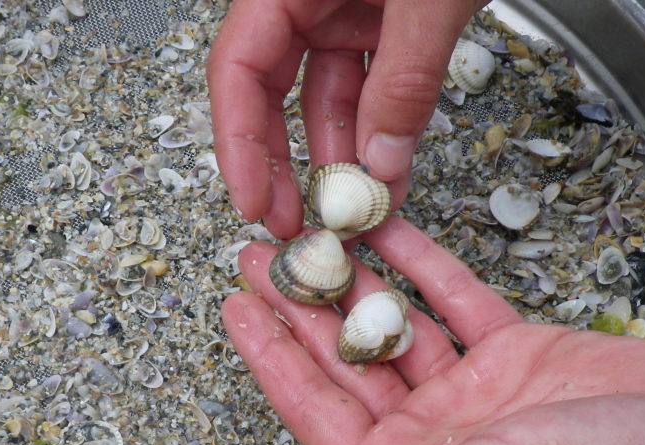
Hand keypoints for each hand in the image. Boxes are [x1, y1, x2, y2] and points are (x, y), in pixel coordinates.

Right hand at [207, 0, 486, 237]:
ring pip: (328, 98)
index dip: (240, 143)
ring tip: (359, 211)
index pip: (240, 69)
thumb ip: (404, 78)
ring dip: (343, 157)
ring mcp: (347, 8)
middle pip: (274, 93)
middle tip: (300, 223)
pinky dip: (381, 130)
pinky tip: (389, 173)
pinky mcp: (386, 20)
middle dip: (285, 163)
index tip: (255, 200)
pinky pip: (372, 85)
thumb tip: (381, 163)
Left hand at [221, 218, 644, 444]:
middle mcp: (430, 437)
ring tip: (308, 232)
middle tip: (261, 252)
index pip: (314, 408)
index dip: (271, 356)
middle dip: (301, 306)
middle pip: (346, 360)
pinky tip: (385, 231)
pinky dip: (420, 264)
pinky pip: (454, 300)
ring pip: (395, 324)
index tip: (236, 306)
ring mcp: (472, 392)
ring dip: (353, 280)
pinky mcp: (516, 353)